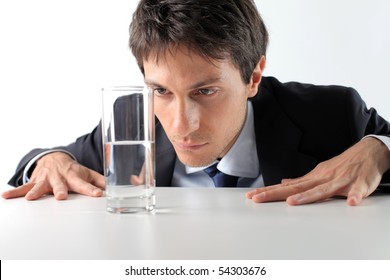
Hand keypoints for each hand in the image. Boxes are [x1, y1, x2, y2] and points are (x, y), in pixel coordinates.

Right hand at [2, 152, 104, 199]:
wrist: (54, 159)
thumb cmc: (73, 170)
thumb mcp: (88, 174)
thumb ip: (101, 182)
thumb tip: (117, 187)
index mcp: (75, 177)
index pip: (85, 184)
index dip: (91, 190)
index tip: (98, 195)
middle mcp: (60, 178)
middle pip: (61, 185)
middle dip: (60, 190)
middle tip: (61, 197)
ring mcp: (46, 179)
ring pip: (41, 186)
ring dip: (36, 191)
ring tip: (30, 198)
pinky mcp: (35, 181)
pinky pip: (24, 187)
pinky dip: (15, 192)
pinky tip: (6, 196)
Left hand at [246, 137, 389, 205]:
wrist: (368, 152)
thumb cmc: (342, 165)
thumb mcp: (319, 172)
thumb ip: (301, 181)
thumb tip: (283, 183)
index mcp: (313, 177)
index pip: (287, 187)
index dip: (269, 191)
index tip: (252, 196)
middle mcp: (323, 178)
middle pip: (297, 188)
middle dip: (275, 194)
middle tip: (257, 198)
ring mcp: (340, 180)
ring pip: (322, 190)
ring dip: (308, 196)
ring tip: (292, 202)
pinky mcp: (359, 184)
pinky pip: (358, 191)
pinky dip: (355, 196)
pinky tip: (352, 202)